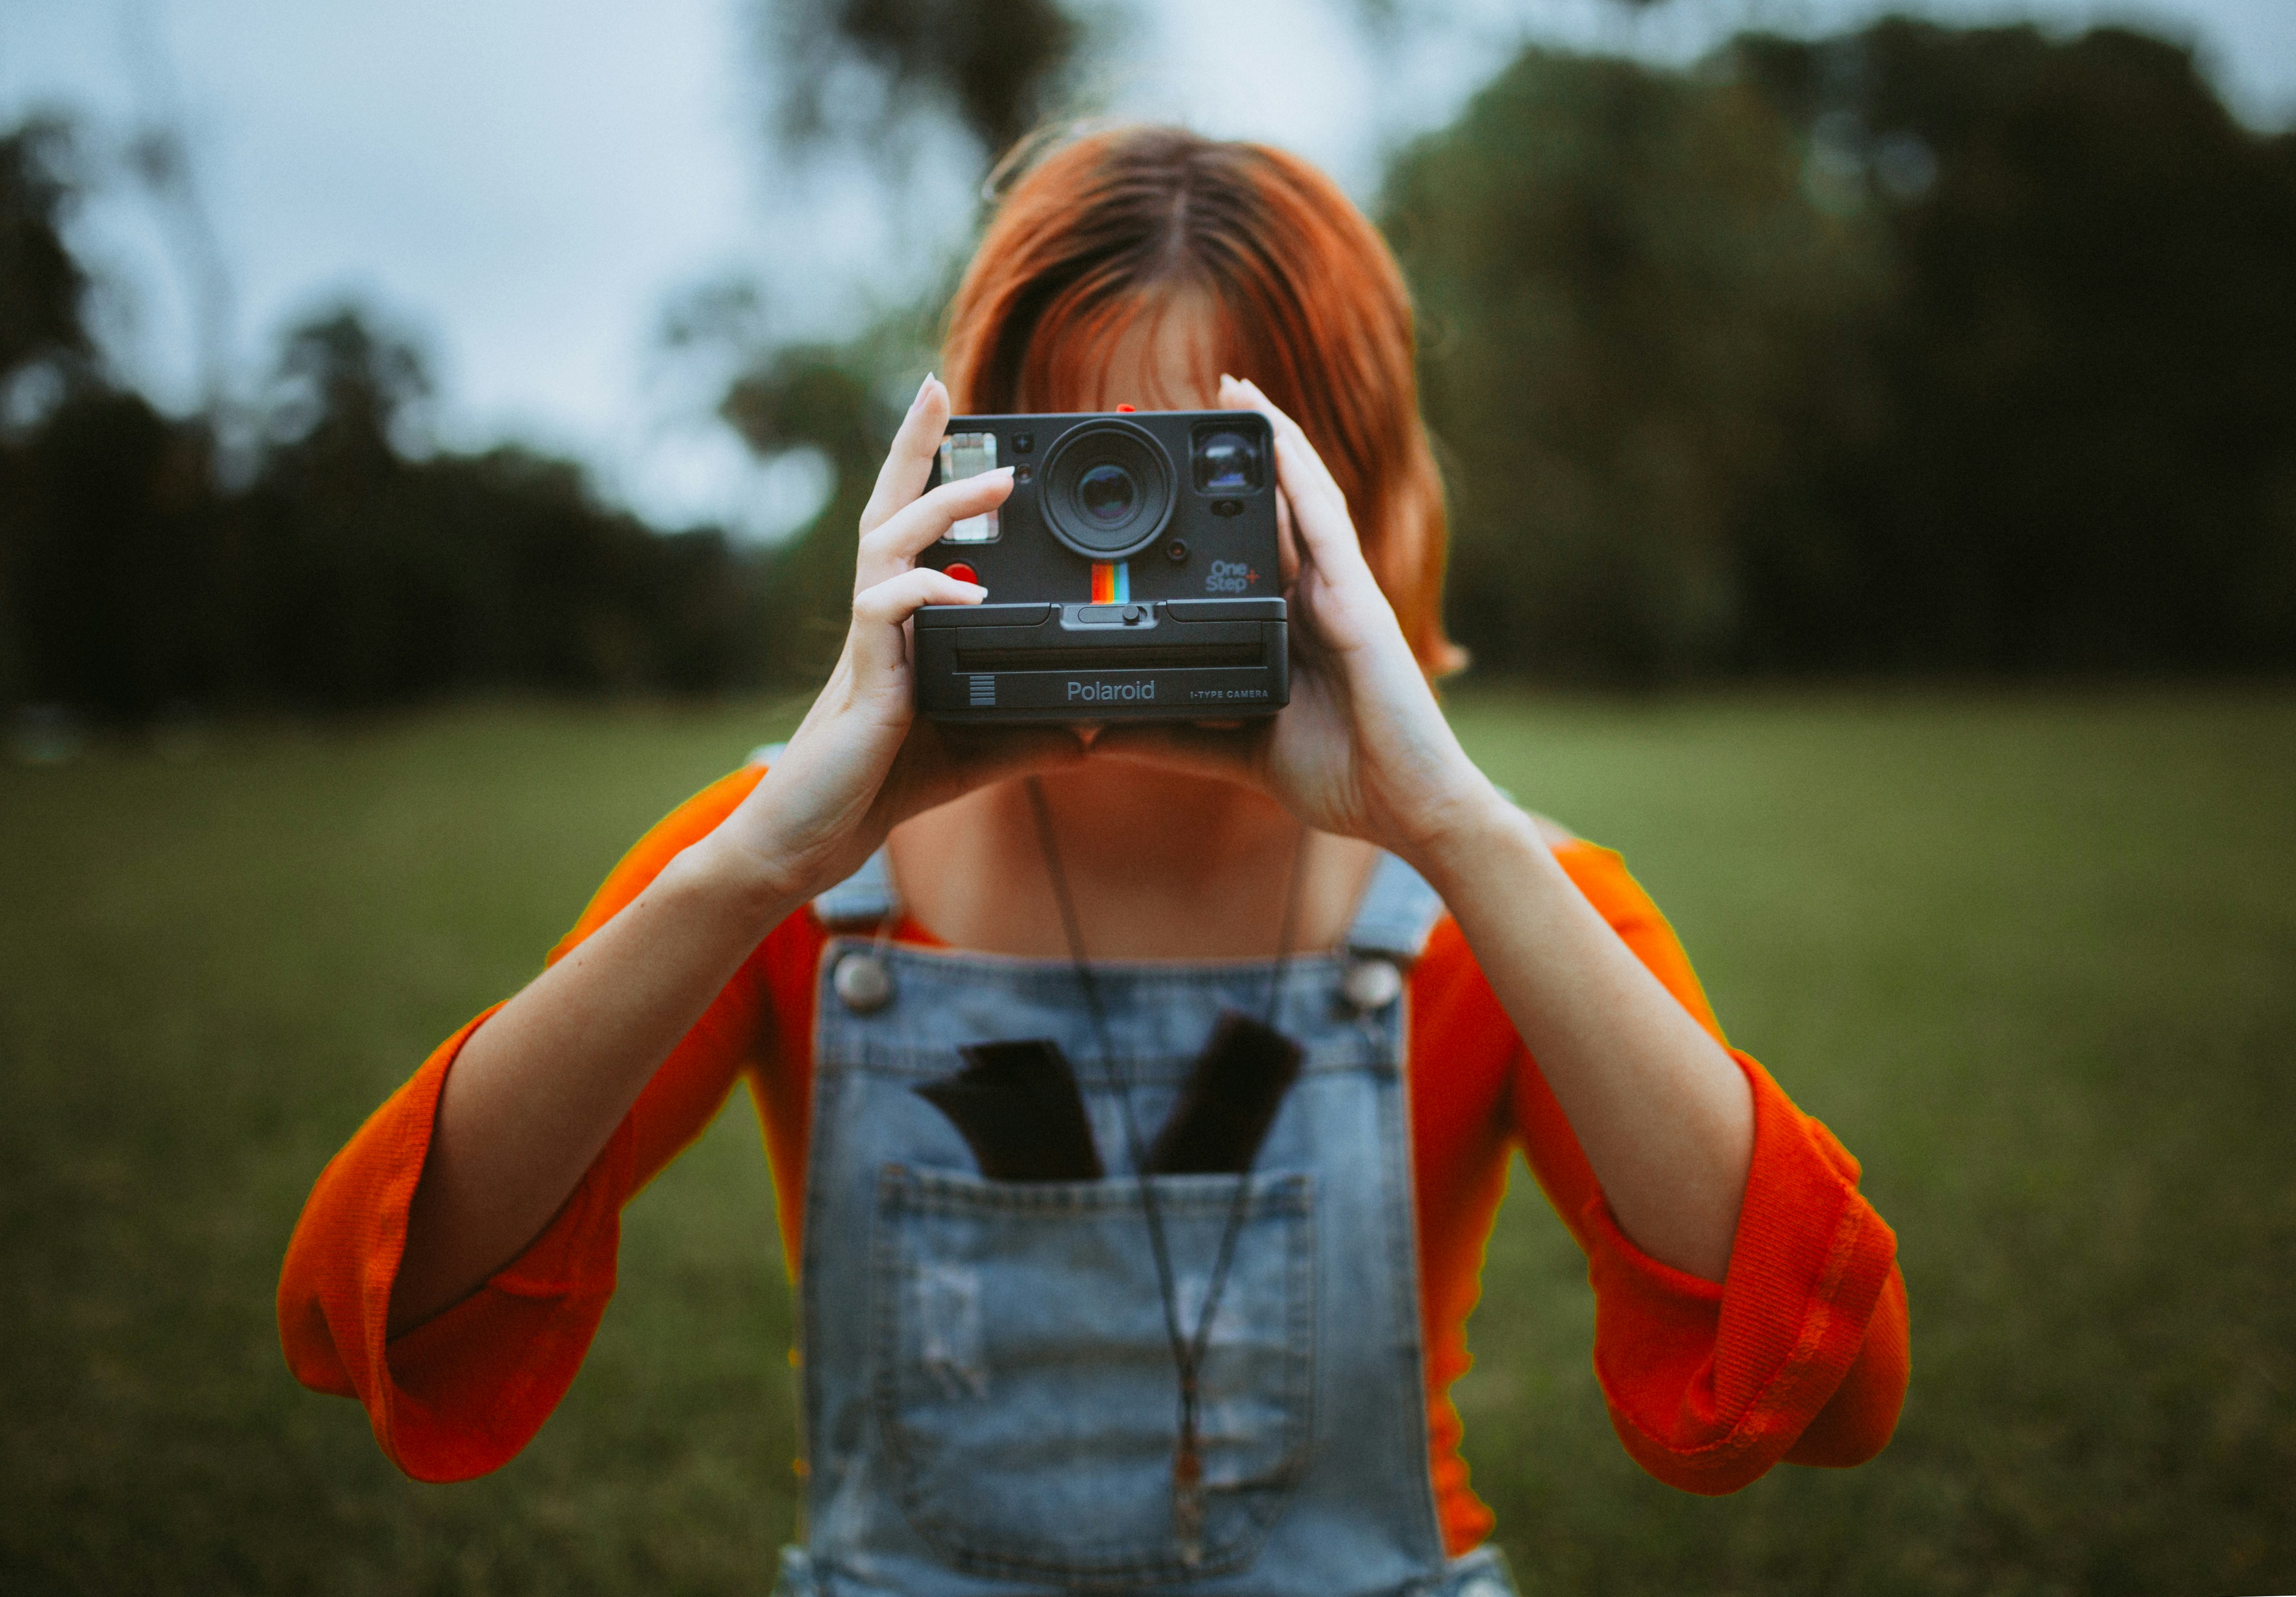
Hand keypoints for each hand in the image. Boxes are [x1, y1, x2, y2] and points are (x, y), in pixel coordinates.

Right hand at [712, 375, 1082, 904]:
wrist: (813, 839)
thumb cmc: (883, 785)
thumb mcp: (977, 755)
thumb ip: (1029, 737)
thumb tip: (1092, 730)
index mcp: (903, 623)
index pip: (915, 532)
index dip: (933, 476)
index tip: (963, 426)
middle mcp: (881, 617)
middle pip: (890, 509)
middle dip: (912, 446)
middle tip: (940, 389)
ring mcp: (868, 644)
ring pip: (889, 543)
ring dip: (938, 504)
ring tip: (996, 478)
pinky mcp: (865, 681)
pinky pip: (887, 613)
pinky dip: (926, 594)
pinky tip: (963, 591)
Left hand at [1094, 375, 1502, 865]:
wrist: (1404, 807)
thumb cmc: (1340, 776)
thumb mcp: (1235, 754)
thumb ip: (1171, 739)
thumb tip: (1098, 734)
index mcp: (1285, 629)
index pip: (1244, 556)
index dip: (1210, 512)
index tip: (1163, 478)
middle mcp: (1312, 599)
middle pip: (1268, 513)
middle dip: (1234, 459)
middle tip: (1188, 410)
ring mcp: (1338, 591)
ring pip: (1300, 498)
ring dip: (1268, 440)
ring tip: (1232, 390)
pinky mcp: (1356, 595)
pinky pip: (1322, 518)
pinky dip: (1295, 469)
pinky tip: (1270, 428)